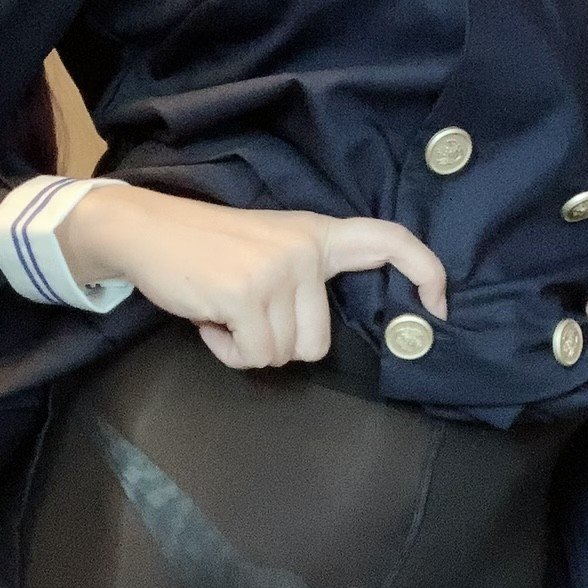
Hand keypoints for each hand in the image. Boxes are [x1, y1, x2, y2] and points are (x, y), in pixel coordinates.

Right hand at [62, 184, 446, 368]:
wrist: (147, 230)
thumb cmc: (208, 249)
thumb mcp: (270, 247)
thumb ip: (307, 278)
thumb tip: (324, 333)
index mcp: (318, 234)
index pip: (389, 241)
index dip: (426, 272)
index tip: (441, 306)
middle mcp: (305, 250)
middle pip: (319, 343)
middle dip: (279, 344)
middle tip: (246, 313)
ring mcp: (277, 272)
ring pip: (283, 355)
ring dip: (249, 347)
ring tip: (224, 311)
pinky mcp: (246, 296)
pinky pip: (252, 357)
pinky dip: (227, 352)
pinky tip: (210, 320)